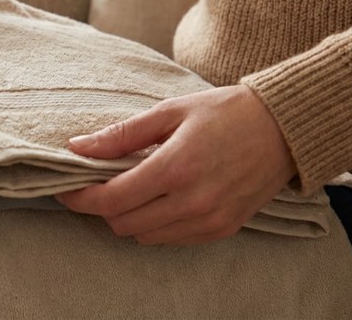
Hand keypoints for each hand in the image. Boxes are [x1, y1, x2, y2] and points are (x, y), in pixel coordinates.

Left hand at [55, 85, 296, 245]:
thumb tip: (78, 147)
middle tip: (99, 183)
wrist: (285, 129)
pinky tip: (159, 199)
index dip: (80, 198)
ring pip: (144, 237)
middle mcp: (191, 202)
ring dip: (128, 217)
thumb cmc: (225, 112)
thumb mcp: (169, 112)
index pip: (110, 200)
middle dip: (102, 206)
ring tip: (131, 188)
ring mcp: (208, 220)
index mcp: (174, 168)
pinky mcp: (222, 230)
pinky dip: (155, 224)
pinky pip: (171, 239)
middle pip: (122, 224)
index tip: (66, 188)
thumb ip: (122, 134)